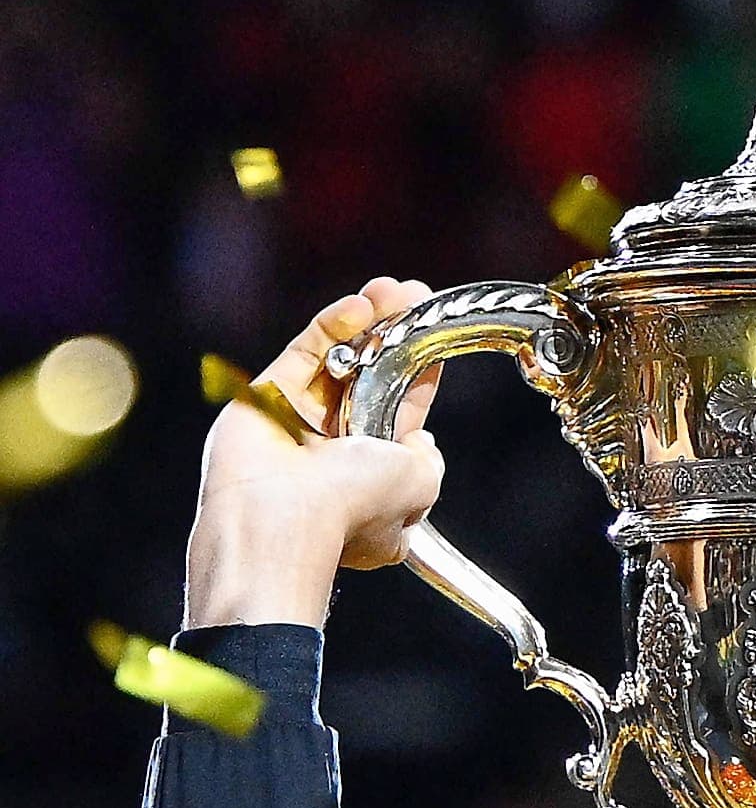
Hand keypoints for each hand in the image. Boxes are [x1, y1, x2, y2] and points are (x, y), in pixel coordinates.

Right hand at [184, 278, 443, 629]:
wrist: (281, 517)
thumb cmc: (351, 508)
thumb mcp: (421, 485)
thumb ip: (427, 460)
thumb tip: (421, 441)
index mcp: (374, 481)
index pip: (402, 417)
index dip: (419, 377)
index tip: (435, 341)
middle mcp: (336, 454)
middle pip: (369, 381)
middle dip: (392, 338)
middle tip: (413, 298)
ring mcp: (299, 424)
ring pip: (337, 362)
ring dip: (367, 322)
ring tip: (392, 290)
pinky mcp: (268, 397)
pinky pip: (305, 353)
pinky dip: (332, 326)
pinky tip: (360, 307)